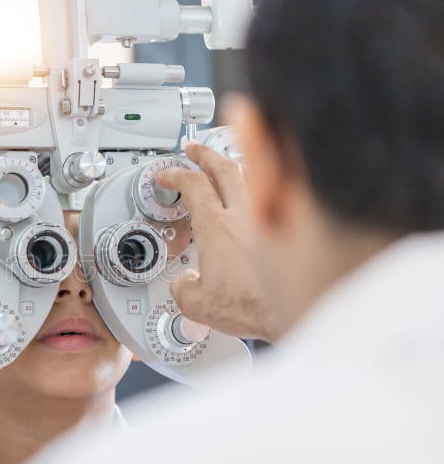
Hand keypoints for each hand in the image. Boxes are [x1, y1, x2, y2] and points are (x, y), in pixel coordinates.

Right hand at [156, 143, 276, 340]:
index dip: (175, 175)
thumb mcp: (198, 304)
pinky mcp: (295, 225)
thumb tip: (184, 285)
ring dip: (235, 165)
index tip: (167, 175)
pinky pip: (279, 190)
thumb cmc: (252, 307)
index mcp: (216, 227)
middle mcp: (244, 213)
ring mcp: (273, 216)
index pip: (192, 185)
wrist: (293, 313)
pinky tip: (266, 191)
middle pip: (222, 167)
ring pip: (253, 175)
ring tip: (228, 163)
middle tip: (194, 150)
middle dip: (204, 154)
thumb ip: (184, 288)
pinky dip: (265, 183)